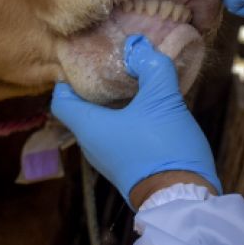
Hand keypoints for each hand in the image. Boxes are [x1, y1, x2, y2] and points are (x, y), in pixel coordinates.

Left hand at [51, 36, 220, 205]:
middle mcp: (92, 144)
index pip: (60, 98)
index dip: (68, 76)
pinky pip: (118, 134)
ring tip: (134, 79)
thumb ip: (152, 66)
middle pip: (82, 108)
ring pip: (102, 121)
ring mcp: (109, 158)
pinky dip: (127, 116)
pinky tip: (148, 105)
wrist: (183, 199)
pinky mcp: (126, 165)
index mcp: (89, 128)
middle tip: (114, 61)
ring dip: (114, 100)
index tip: (85, 58)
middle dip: (96, 83)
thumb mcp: (162, 99)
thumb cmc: (163, 148)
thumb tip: (139, 45)